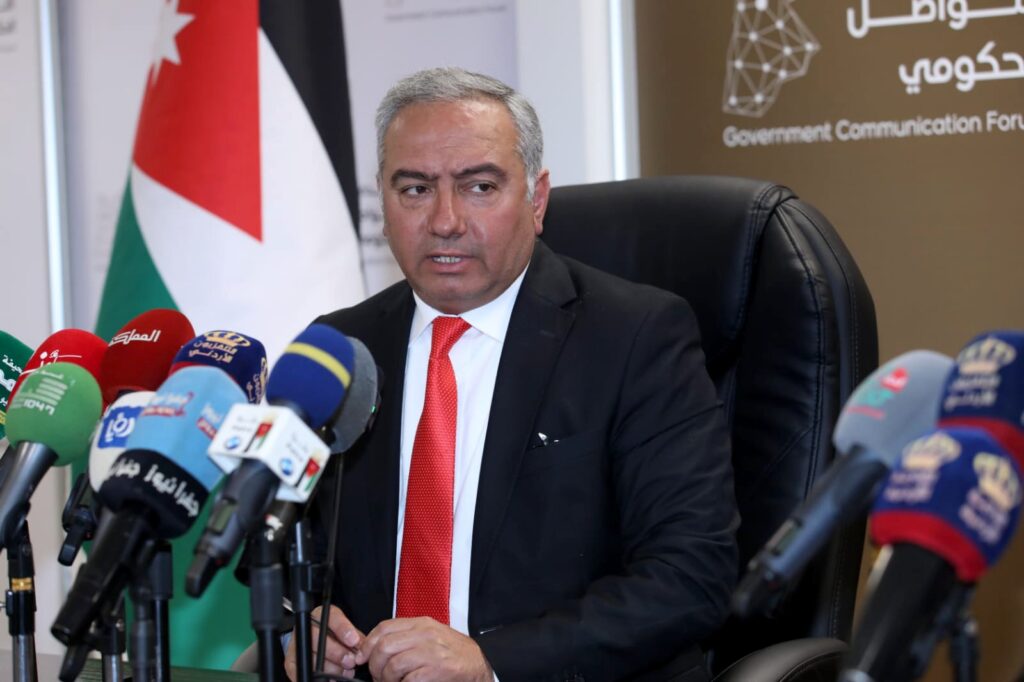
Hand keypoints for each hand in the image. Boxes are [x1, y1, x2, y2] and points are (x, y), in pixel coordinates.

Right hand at [284, 605, 364, 680]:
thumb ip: (356, 638)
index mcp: (322, 615)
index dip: (343, 629)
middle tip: (350, 662)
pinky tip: (331, 679)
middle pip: (318, 638)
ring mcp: (297, 645)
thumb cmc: (337, 639)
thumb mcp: (348, 634)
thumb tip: (363, 648)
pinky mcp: (291, 662)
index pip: (331, 617)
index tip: (353, 641)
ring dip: (331, 668)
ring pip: (312, 657)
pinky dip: (319, 678)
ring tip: (344, 673)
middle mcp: (307, 627)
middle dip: (337, 652)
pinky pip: (304, 671)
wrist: (320, 647)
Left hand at [356, 617, 492, 681]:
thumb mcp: (429, 636)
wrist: (480, 663)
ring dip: (387, 680)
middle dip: (375, 666)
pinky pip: (408, 680)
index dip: (367, 644)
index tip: (361, 658)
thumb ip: (406, 638)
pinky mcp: (436, 670)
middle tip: (379, 677)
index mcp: (421, 624)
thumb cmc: (451, 653)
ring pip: (393, 665)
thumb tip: (373, 649)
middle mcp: (425, 634)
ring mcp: (431, 652)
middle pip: (384, 647)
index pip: (384, 627)